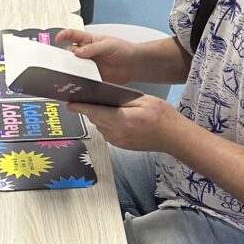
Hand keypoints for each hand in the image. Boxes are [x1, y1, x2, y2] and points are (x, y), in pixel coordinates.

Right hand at [55, 29, 138, 84]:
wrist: (133, 65)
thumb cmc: (124, 50)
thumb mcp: (109, 45)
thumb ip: (93, 48)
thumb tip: (79, 51)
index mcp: (88, 40)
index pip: (72, 35)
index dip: (63, 35)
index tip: (58, 38)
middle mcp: (85, 52)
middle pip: (69, 53)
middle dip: (65, 56)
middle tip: (67, 61)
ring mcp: (87, 64)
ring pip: (73, 67)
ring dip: (72, 69)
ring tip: (73, 72)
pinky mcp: (91, 76)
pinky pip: (81, 78)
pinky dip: (79, 80)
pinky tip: (80, 80)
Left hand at [68, 96, 186, 152]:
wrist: (173, 136)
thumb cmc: (162, 117)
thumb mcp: (142, 100)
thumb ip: (122, 99)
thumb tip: (104, 98)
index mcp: (120, 120)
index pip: (93, 112)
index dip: (80, 107)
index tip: (69, 103)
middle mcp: (115, 133)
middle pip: (95, 118)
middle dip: (92, 109)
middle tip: (90, 98)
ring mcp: (117, 141)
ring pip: (100, 125)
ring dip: (100, 116)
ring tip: (107, 106)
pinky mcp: (120, 145)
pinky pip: (107, 132)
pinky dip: (108, 124)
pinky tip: (116, 117)